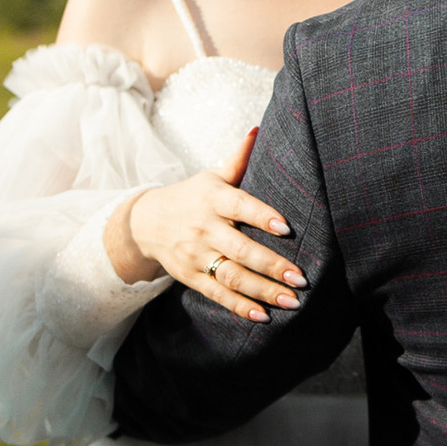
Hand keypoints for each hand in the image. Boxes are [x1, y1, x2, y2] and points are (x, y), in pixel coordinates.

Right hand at [105, 137, 301, 320]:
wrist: (145, 222)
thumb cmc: (192, 196)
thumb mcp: (211, 177)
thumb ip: (238, 159)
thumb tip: (258, 129)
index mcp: (213, 199)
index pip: (239, 206)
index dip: (262, 216)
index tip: (286, 227)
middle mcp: (205, 228)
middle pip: (240, 249)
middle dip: (272, 265)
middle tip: (301, 278)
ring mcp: (196, 255)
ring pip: (232, 276)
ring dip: (263, 290)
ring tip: (292, 300)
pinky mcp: (191, 277)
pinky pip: (217, 294)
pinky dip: (239, 307)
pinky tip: (263, 316)